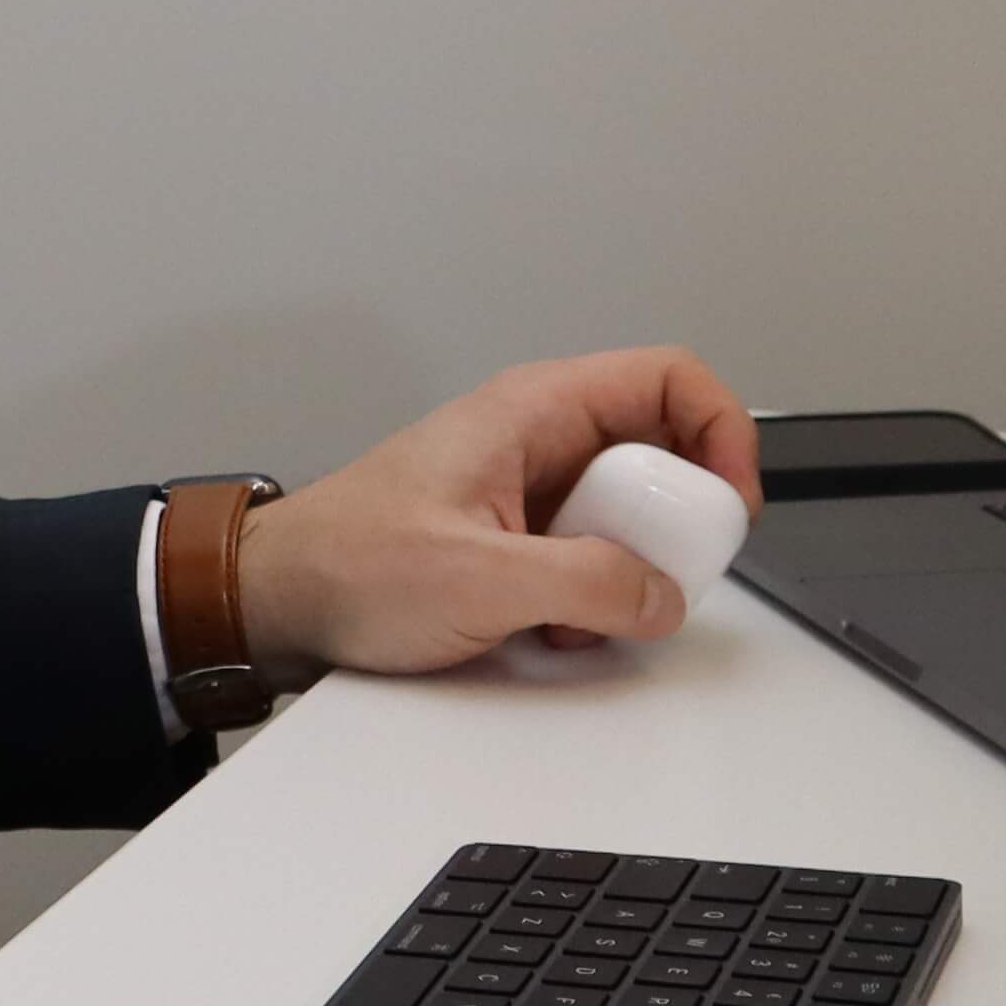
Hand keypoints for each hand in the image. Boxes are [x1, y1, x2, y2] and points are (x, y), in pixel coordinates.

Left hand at [235, 349, 756, 681]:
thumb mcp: (477, 577)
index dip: (722, 433)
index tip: (729, 506)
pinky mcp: (522, 540)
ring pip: (634, 516)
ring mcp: (533, 490)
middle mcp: (541, 438)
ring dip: (629, 572)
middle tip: (658, 579)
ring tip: (581, 611)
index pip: (671, 379)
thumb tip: (663, 595)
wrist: (276, 602)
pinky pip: (596, 560)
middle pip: (664, 455)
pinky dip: (593, 599)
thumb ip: (584, 584)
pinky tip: (548, 626)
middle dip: (674, 524)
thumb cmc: (347, 564)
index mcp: (534, 409)